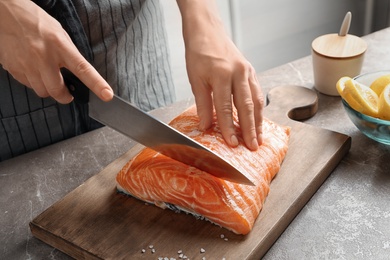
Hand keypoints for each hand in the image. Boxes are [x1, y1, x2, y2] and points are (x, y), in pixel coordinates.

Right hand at [0, 0, 112, 103]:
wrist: (4, 14)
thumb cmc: (35, 22)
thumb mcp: (59, 34)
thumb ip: (69, 54)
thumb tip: (78, 75)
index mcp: (59, 45)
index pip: (82, 68)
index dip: (96, 84)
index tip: (107, 94)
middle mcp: (43, 56)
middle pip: (57, 90)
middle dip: (65, 96)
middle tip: (68, 94)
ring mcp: (26, 64)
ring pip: (42, 91)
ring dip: (48, 89)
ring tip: (48, 76)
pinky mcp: (13, 69)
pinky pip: (28, 85)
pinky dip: (34, 83)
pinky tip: (34, 70)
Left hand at [177, 0, 263, 149]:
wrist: (207, 31)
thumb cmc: (199, 53)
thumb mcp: (195, 79)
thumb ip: (202, 103)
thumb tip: (205, 126)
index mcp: (222, 75)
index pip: (226, 108)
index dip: (229, 128)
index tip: (232, 144)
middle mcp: (238, 73)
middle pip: (246, 107)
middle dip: (250, 129)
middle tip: (253, 146)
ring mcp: (247, 71)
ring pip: (256, 101)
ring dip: (258, 121)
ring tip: (259, 138)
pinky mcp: (251, 71)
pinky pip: (257, 93)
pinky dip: (259, 109)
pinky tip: (258, 120)